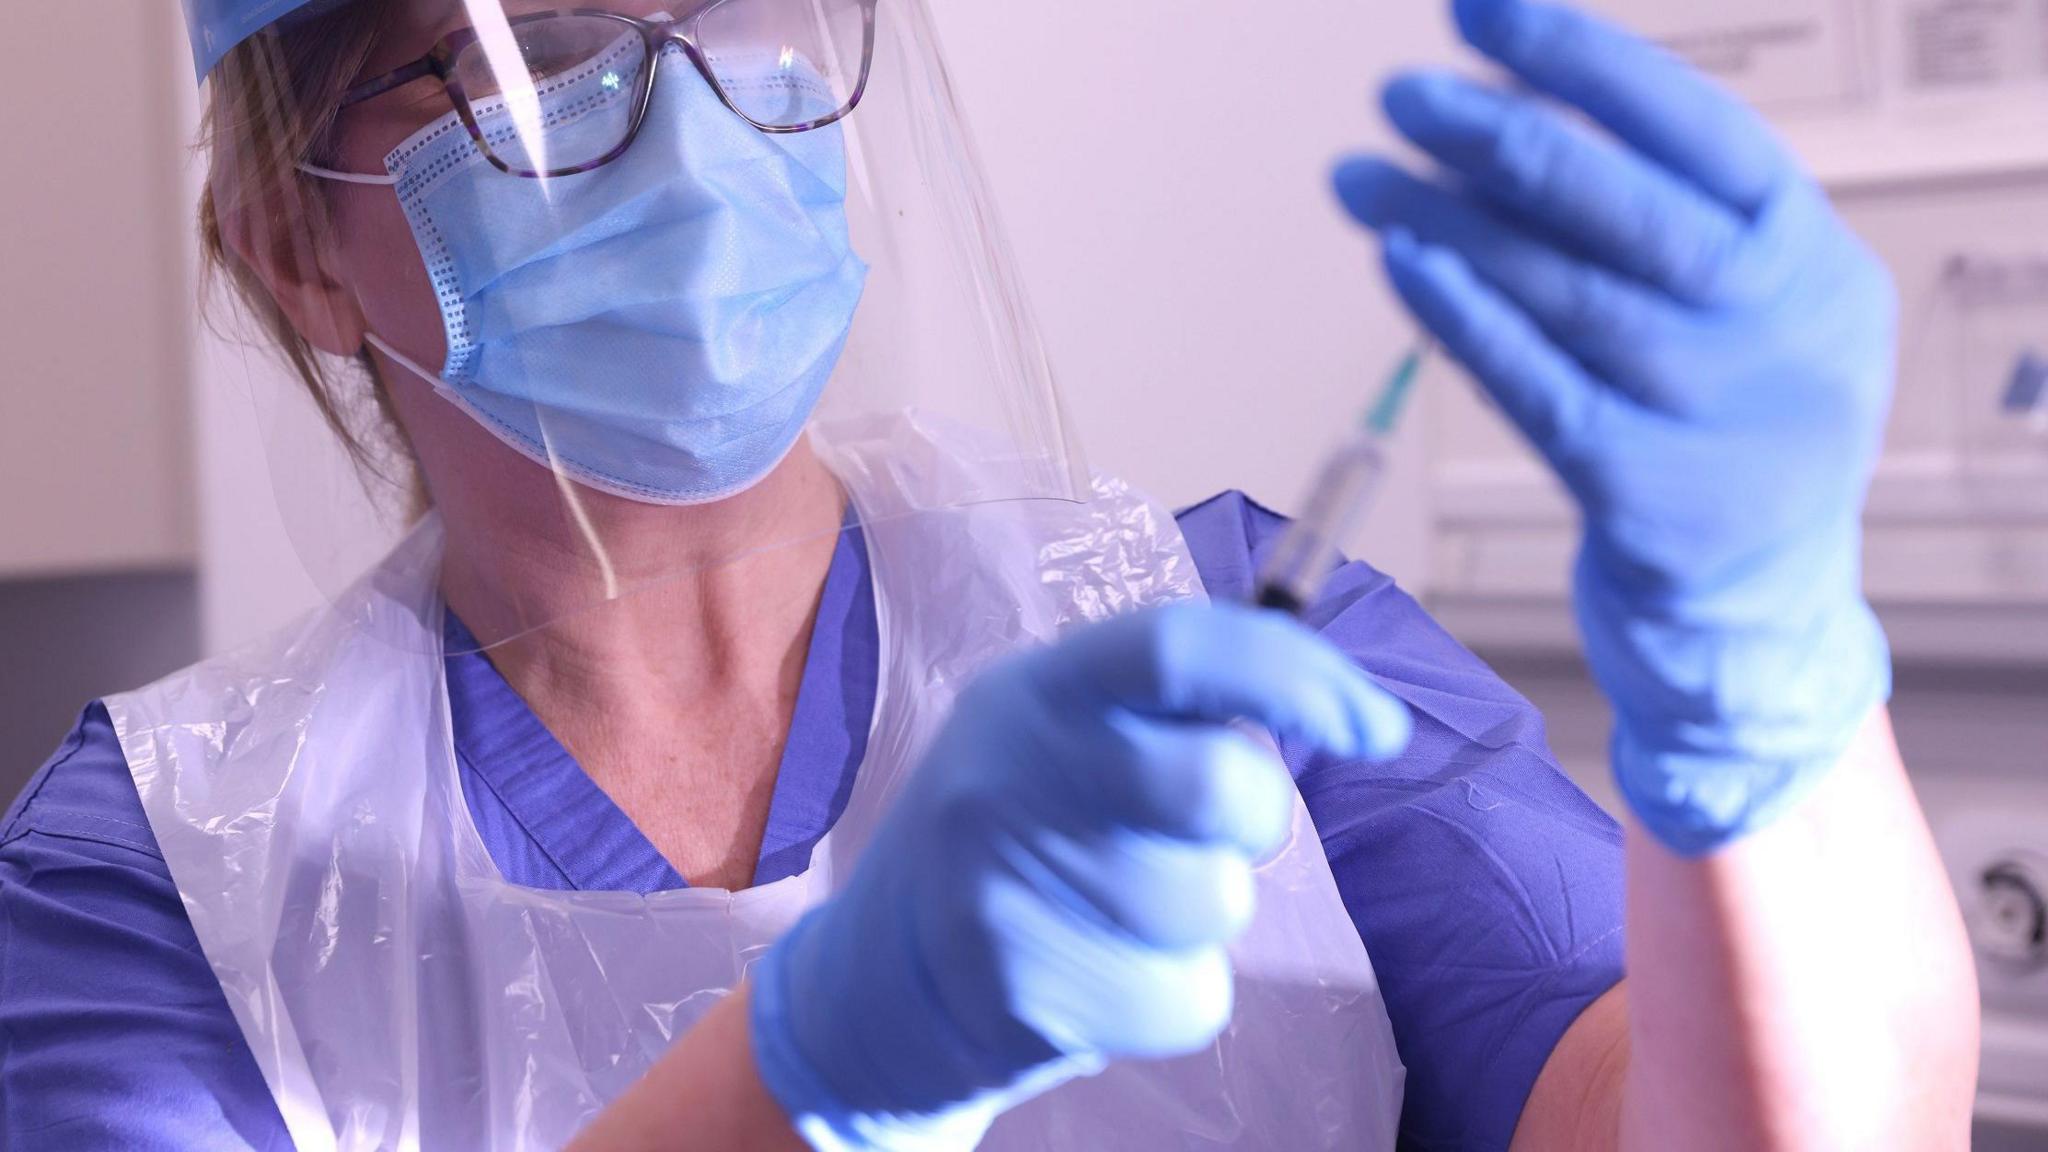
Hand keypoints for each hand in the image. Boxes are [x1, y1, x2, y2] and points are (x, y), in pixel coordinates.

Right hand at [749, 604, 1411, 1149]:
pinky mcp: (1022, 986)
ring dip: (1203, 915)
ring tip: (1120, 906)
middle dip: (1253, 818)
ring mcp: (1006, 881)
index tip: (1375, 725)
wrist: (879, 978)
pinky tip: (1103, 969)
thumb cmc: (1016, 833)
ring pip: (1213, 903)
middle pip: (1219, 786)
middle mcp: (1011, 770)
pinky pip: (1190, 997)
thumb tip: (1352, 710)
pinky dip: (1175, 995)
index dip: (1296, 675)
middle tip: (1207, 831)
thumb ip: (1175, 705)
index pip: (1179, 646)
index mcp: (1036, 689)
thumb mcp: (1062, 731)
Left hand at [1334, 0, 1893, 854]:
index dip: (1585, 63)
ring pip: (1563, 293)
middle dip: (1499, 139)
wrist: (1758, 613)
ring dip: (1449, 224)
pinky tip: (1401, 261)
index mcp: (1807, 254)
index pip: (1698, 129)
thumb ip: (1655, 226)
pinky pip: (1536, 387)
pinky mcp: (1647, 495)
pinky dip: (1463, 318)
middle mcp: (1781, 327)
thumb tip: (1506, 121)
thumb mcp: (1737, 313)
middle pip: (1623, 208)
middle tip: (1398, 96)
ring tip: (1358, 177)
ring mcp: (1720, 416)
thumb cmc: (1721, 431)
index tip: (1481, 13)